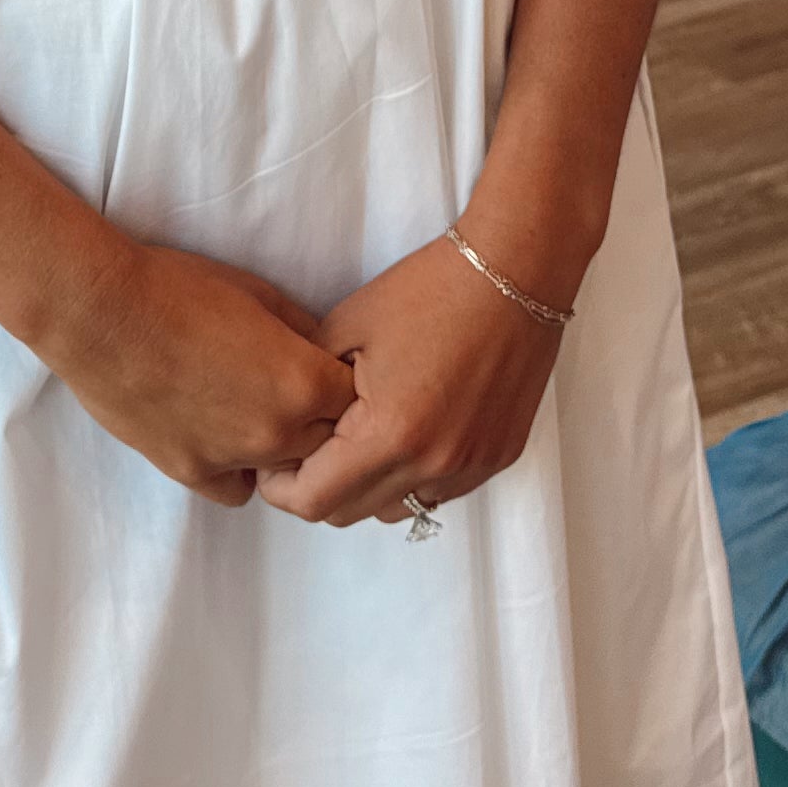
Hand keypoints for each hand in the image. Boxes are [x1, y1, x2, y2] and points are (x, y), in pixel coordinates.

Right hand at [38, 239, 354, 506]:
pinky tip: (224, 436)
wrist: (102, 312)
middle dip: (322, 419)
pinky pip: (235, 490)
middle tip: (296, 389)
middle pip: (330, 443)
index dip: (349, 385)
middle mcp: (278, 430)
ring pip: (285, 471)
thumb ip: (303, 331)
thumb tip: (325, 351)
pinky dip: (238, 470)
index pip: (360, 402)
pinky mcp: (191, 472)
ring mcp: (234, 458)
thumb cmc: (177, 288)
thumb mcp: (259, 293)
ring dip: (283, 448)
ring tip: (256, 409)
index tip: (333, 372)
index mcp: (304, 382)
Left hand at [254, 233, 563, 528]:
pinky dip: (412, 475)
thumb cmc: (428, 290)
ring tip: (359, 437)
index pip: (315, 500)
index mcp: (390, 434)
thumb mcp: (346, 327)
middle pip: (350, 513)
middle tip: (306, 447)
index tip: (273, 461)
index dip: (280, 487)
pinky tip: (407, 429)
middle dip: (318, 488)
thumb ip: (308, 387)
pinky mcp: (498, 458)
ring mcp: (471, 466)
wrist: (514, 273)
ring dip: (367, 486)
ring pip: (396, 509)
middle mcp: (434, 465)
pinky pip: (438, 491)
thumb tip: (286, 422)